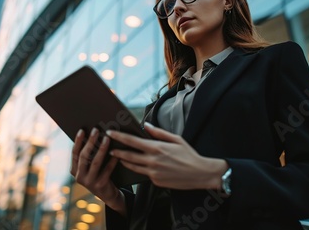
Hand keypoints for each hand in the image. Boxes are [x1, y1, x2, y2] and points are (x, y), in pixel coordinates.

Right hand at [70, 128, 125, 214]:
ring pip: (95, 162)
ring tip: (107, 138)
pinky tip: (117, 152)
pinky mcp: (100, 185)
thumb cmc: (99, 174)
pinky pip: (107, 170)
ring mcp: (89, 182)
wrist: (108, 194)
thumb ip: (89, 155)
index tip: (82, 130)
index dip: (78, 141)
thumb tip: (94, 135)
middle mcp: (79, 177)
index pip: (74, 153)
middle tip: (96, 130)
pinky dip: (112, 160)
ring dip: (101, 149)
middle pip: (84, 156)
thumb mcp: (90, 167)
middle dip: (90, 142)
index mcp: (74, 170)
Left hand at [108, 123, 227, 189]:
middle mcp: (152, 161)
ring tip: (117, 157)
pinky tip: (136, 165)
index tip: (110, 132)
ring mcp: (153, 173)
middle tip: (108, 148)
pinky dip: (139, 169)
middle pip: (128, 156)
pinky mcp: (156, 182)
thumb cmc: (189, 154)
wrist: (200, 173)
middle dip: (117, 151)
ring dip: (123, 161)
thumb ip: (158, 132)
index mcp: (157, 148)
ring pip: (133, 167)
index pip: (133, 141)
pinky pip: (144, 174)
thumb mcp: (176, 139)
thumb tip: (146, 125)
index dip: (119, 137)